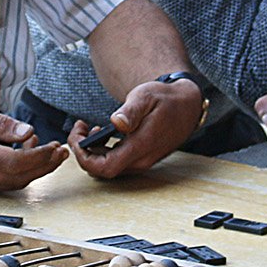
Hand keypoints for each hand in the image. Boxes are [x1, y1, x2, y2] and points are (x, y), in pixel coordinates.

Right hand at [0, 99, 65, 190]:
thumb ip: (1, 123)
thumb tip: (28, 132)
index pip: (17, 163)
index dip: (41, 157)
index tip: (56, 147)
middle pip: (20, 178)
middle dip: (45, 166)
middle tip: (61, 151)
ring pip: (14, 183)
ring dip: (35, 170)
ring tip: (48, 150)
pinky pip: (3, 182)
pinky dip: (20, 171)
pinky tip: (25, 153)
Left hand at [69, 77, 200, 179]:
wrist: (187, 106)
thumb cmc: (166, 99)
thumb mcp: (146, 96)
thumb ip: (131, 111)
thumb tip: (117, 123)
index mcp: (141, 146)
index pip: (105, 167)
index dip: (84, 158)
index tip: (78, 138)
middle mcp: (141, 160)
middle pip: (102, 169)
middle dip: (84, 151)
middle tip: (80, 128)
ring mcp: (142, 161)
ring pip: (109, 166)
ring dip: (93, 151)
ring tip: (90, 128)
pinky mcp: (141, 158)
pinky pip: (117, 162)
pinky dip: (103, 150)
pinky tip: (104, 133)